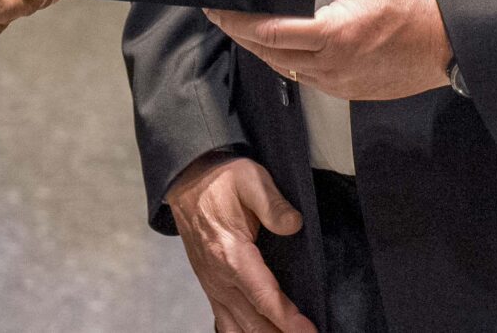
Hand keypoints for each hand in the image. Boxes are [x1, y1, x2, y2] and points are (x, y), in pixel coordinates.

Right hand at [163, 153, 314, 332]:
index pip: (264, 297)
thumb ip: (273, 204)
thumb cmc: (222, 180)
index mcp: (231, 253)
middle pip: (253, 323)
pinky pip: (226, 323)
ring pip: (238, 329)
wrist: (187, 181)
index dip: (288, 319)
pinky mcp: (211, 288)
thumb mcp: (251, 179)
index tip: (309, 331)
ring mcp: (213, 286)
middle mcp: (219, 278)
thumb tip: (295, 225)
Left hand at [205, 0, 454, 102]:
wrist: (445, 42)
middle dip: (241, 35)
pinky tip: (283, 45)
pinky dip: (288, 61)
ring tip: (246, 28)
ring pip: (286, 69)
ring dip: (262, 50)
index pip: (270, 31)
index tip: (217, 10)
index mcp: (333, 33)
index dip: (237, 23)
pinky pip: (306, 79)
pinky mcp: (347, 92)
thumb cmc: (409, 5)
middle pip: (270, 54)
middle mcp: (332, 65)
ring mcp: (338, 84)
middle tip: (222, 16)